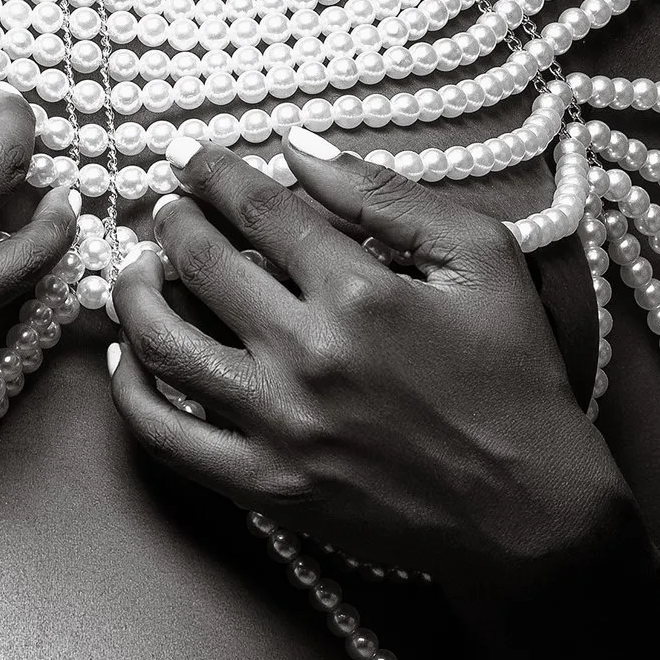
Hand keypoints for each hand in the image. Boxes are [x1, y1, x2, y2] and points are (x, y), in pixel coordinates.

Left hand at [106, 133, 630, 601]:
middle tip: (167, 209)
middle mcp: (307, 355)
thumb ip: (386, 196)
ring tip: (138, 269)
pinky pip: (166, 436)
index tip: (190, 157)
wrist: (528, 511)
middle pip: (199, 265)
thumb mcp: (482, 259)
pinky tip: (131, 358)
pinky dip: (132, 391)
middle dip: (170, 222)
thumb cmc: (513, 380)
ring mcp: (278, 425)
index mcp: (359, 292)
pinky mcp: (265, 486)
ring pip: (163, 344)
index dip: (213, 172)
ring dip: (135, 293)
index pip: (257, 209)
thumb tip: (299, 148)